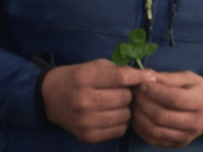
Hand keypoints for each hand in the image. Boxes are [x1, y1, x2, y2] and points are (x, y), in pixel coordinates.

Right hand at [41, 58, 155, 142]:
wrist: (50, 97)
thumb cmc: (79, 78)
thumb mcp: (95, 66)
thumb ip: (121, 70)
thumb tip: (151, 76)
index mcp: (85, 78)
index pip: (121, 77)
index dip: (139, 77)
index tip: (150, 77)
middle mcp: (83, 100)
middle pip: (125, 98)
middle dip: (128, 93)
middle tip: (122, 91)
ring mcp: (84, 121)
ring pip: (125, 115)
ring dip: (126, 109)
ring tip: (116, 103)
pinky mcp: (87, 136)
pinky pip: (119, 130)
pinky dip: (119, 122)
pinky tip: (110, 115)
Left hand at [132, 71, 202, 147]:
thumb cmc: (200, 90)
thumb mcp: (189, 78)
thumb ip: (168, 78)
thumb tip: (147, 77)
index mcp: (200, 102)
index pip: (175, 98)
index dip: (155, 91)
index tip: (142, 83)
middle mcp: (194, 122)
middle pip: (163, 116)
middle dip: (144, 103)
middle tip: (135, 93)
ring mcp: (186, 136)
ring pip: (156, 131)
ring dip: (140, 117)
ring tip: (134, 104)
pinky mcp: (177, 144)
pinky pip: (154, 140)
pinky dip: (141, 129)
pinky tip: (137, 117)